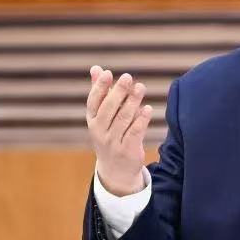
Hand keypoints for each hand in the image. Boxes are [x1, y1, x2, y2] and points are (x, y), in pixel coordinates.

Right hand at [86, 65, 152, 195]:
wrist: (116, 170)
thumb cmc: (110, 135)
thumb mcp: (102, 116)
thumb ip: (101, 92)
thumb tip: (96, 68)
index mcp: (93, 120)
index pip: (93, 101)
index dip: (99, 87)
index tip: (108, 73)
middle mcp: (99, 131)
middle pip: (109, 109)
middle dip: (118, 92)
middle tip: (128, 77)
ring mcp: (113, 142)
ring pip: (123, 119)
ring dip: (132, 102)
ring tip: (140, 87)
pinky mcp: (127, 150)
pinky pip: (134, 132)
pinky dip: (141, 120)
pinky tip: (147, 108)